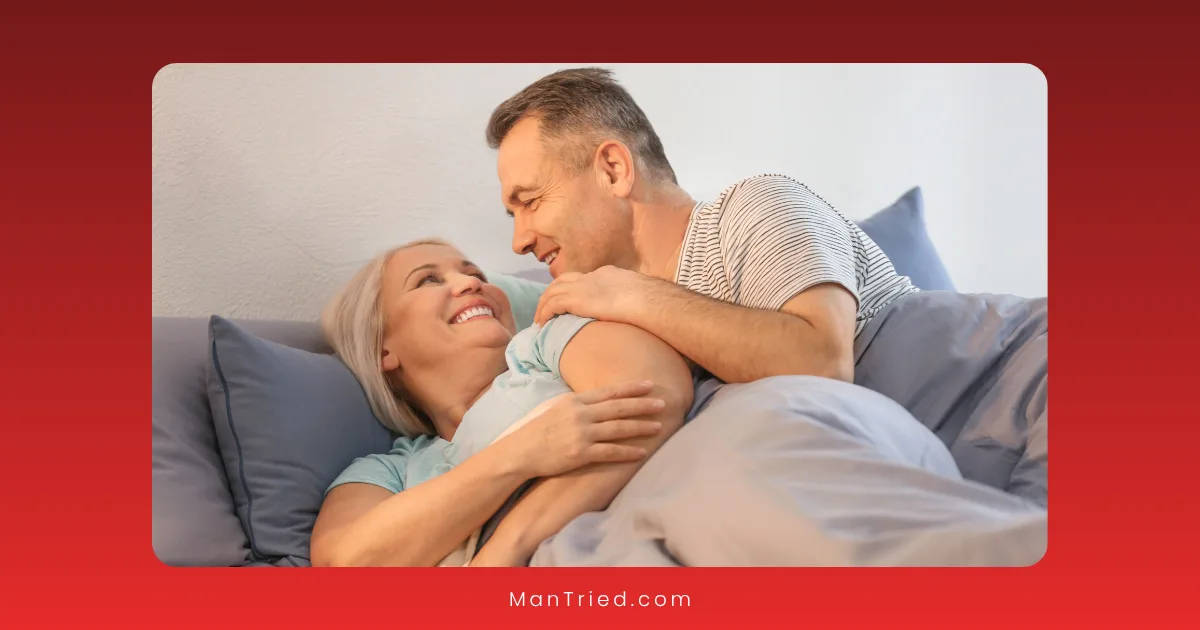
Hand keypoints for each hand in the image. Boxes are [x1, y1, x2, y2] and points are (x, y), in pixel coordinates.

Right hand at [500, 380, 665, 478]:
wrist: (519, 452)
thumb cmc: (534, 430)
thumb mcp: (554, 408)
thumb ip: (576, 404)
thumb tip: (594, 401)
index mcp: (574, 401)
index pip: (609, 392)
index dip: (631, 388)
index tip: (649, 385)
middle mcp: (580, 414)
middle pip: (618, 408)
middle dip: (643, 405)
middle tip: (663, 403)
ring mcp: (581, 434)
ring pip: (618, 429)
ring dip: (641, 427)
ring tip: (658, 426)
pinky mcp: (580, 454)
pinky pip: (610, 452)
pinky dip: (627, 452)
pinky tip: (642, 452)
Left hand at [533, 266, 655, 325]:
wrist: (648, 300)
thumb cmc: (651, 302)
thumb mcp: (639, 296)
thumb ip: (630, 300)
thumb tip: (635, 311)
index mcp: (606, 274)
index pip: (582, 278)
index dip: (571, 289)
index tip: (567, 301)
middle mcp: (591, 277)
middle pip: (561, 281)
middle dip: (551, 294)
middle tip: (544, 309)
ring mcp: (583, 287)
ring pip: (552, 292)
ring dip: (543, 305)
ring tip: (539, 320)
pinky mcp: (577, 299)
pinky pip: (553, 304)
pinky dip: (545, 313)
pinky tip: (542, 323)